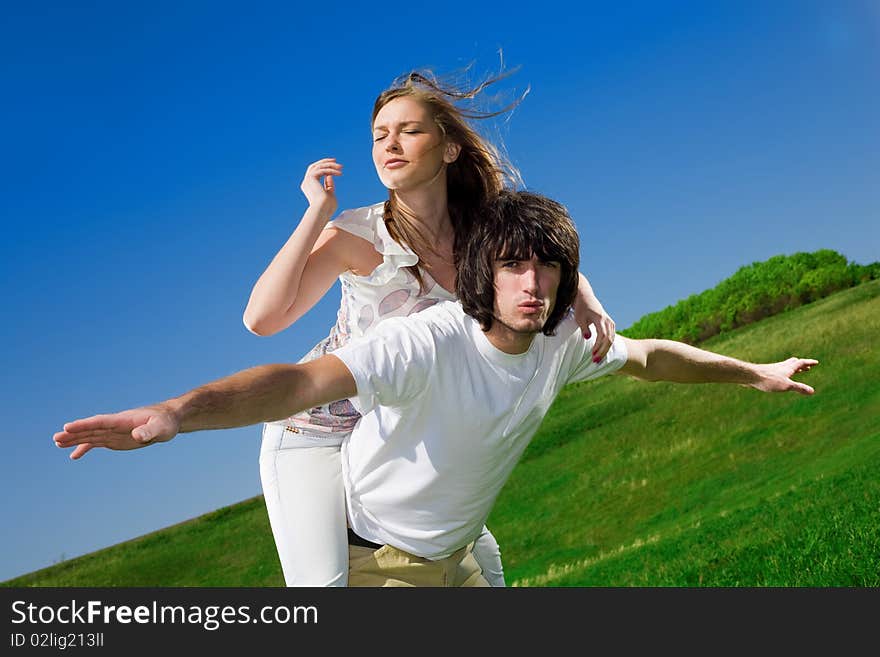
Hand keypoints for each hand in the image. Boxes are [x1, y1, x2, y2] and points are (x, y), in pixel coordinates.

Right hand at [53, 405, 179, 459]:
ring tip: (57, 443)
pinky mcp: (116, 439)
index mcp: (123, 420)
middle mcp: (115, 425)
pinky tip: (74, 456)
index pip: (100, 422)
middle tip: (56, 438)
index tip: (68, 426)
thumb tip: (137, 436)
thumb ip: (149, 431)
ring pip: (91, 435)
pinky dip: (85, 448)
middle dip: (75, 433)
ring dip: (75, 439)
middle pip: (91, 429)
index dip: (85, 424)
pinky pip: (97, 443)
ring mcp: (114, 432)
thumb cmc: (165, 422)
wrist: (168, 420)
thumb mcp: (160, 428)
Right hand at [300, 157, 341, 213]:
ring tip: (341, 167)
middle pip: (314, 167)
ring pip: (319, 166)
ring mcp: (307, 180)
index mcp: (309, 187)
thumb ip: (329, 185)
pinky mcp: (311, 178)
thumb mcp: (330, 194)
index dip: (325, 169)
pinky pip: (322, 170)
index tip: (335, 168)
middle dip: (324, 162)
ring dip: (330, 165)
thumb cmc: (327, 207)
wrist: (322, 210)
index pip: (315, 174)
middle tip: (335, 160)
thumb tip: (330, 175)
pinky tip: (339, 173)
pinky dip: (331, 170)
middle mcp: (306, 183)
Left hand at [576, 306, 616, 362]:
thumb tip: (588, 338)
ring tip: (597, 359)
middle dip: (602, 351)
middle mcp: (608, 321)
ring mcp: (610, 323)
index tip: (592, 354)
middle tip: (595, 361)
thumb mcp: (579, 318)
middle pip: (609, 339)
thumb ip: (584, 328)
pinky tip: (600, 352)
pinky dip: (606, 345)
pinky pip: (611, 337)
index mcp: (600, 319)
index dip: (599, 347)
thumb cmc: (581, 308)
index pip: (603, 336)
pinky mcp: (610, 324)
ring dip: (605, 350)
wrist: (585, 297)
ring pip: (611, 339)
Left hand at [750, 357, 818, 394]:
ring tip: (795, 371)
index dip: (809, 363)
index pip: (801, 363)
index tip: (816, 362)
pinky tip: (779, 377)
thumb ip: (799, 388)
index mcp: (788, 368)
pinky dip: (783, 373)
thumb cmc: (768, 380)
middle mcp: (782, 366)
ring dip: (792, 369)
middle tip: (807, 367)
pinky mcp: (766, 373)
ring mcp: (774, 369)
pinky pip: (778, 371)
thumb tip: (812, 391)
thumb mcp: (786, 385)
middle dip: (801, 365)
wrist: (750, 375)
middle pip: (793, 363)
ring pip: (785, 367)